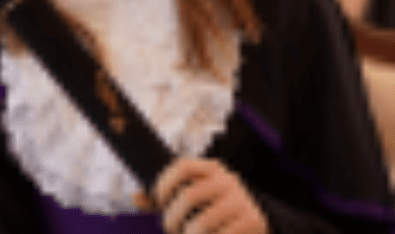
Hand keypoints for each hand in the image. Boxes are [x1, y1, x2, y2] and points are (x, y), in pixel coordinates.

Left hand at [151, 158, 268, 233]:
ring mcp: (240, 201)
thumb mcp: (197, 195)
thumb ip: (167, 197)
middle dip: (172, 219)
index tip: (159, 201)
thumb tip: (136, 198)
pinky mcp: (252, 221)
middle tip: (171, 230)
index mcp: (212, 168)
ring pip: (202, 222)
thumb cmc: (218, 207)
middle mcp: (227, 180)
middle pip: (189, 196)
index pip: (183, 166)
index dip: (165, 183)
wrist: (258, 218)